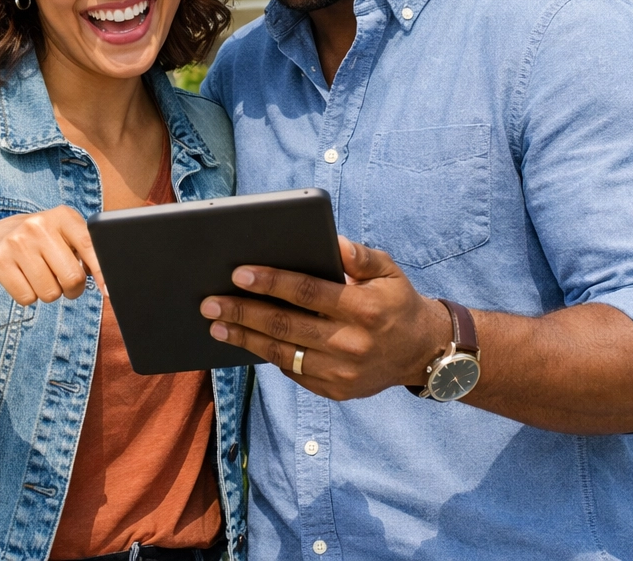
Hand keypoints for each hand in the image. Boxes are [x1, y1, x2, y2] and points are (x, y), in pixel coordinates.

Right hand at [0, 205, 103, 305]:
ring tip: (39, 275)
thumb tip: (108, 282)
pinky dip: (28, 296)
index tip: (108, 291)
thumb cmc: (39, 241)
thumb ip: (86, 250)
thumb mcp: (63, 235)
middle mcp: (38, 224)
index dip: (102, 272)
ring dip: (49, 292)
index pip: (89, 245)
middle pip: (71, 278)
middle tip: (64, 282)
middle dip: (72, 289)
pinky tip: (22, 278)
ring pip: (49, 293)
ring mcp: (16, 241)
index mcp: (61, 216)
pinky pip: (27, 297)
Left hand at [200, 236, 449, 398]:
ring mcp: (343, 372)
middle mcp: (352, 343)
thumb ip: (361, 256)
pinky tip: (246, 342)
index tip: (238, 274)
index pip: (307, 292)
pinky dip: (268, 356)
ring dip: (245, 339)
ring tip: (216, 326)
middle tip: (210, 303)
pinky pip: (294, 372)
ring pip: (283, 354)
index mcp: (364, 308)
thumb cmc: (396, 302)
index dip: (270, 282)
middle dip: (242, 312)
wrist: (422, 352)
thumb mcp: (388, 271)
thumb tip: (333, 242)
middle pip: (286, 326)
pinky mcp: (337, 391)